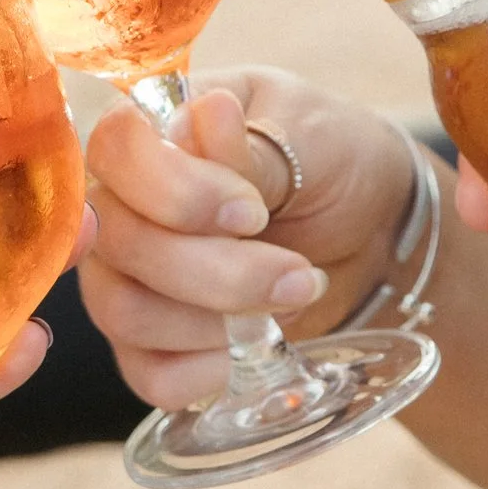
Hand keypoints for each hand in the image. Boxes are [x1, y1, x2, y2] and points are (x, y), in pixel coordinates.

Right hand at [80, 69, 413, 409]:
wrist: (374, 225)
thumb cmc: (330, 159)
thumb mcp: (310, 136)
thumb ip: (253, 145)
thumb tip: (206, 114)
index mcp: (153, 131)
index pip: (113, 149)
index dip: (175, 192)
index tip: (253, 212)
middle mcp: (121, 203)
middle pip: (118, 244)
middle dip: (215, 271)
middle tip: (299, 274)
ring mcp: (127, 278)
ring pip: (125, 312)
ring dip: (217, 319)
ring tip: (292, 298)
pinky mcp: (152, 344)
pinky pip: (149, 374)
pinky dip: (208, 371)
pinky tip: (256, 345)